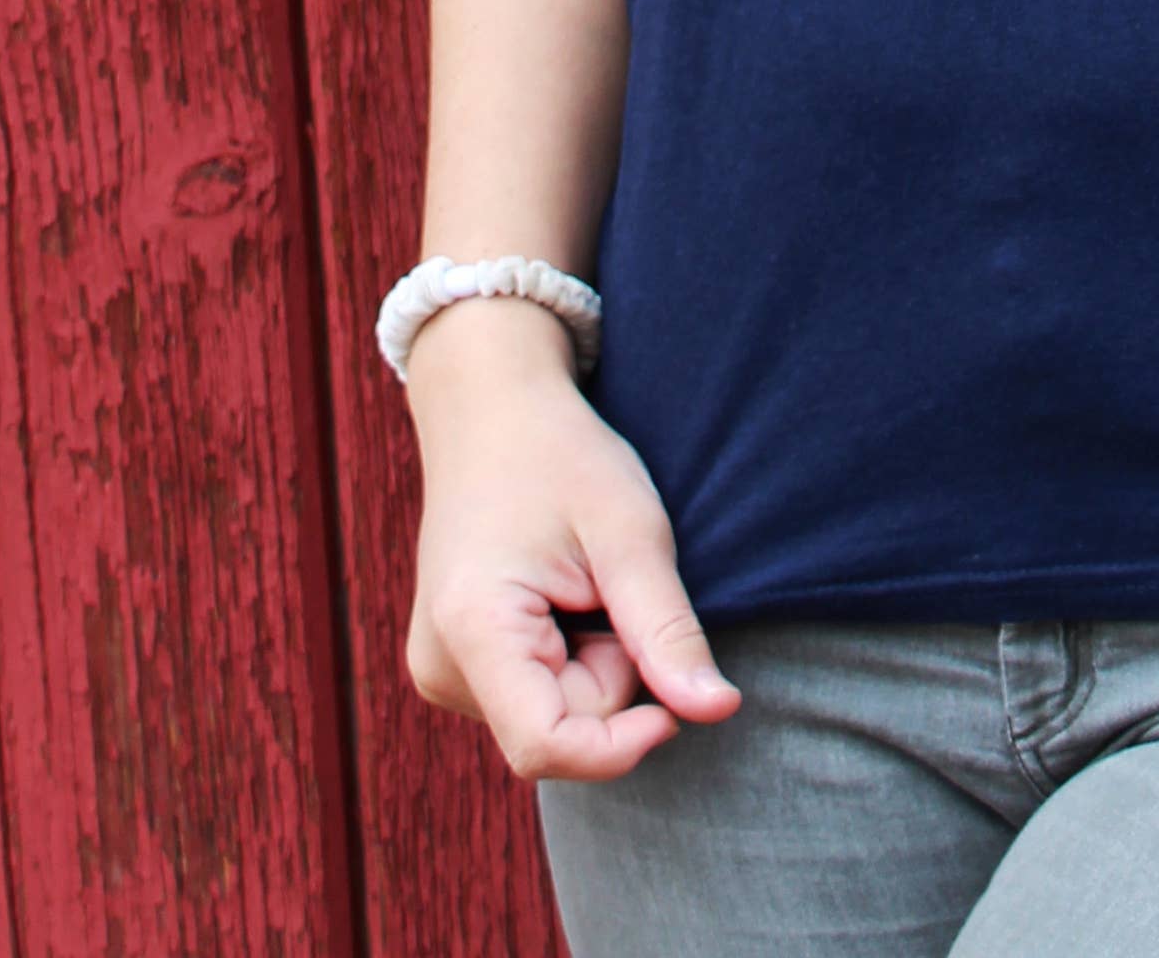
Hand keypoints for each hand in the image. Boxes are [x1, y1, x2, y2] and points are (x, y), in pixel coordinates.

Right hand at [400, 299, 738, 779]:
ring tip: (581, 582)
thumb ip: (667, 629)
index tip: (678, 694)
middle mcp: (440, 666)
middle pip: (560, 729)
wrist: (491, 409)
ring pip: (553, 717)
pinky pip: (534, 697)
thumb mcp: (630, 531)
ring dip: (593, 666)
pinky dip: (569, 658)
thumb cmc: (561, 455)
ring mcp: (440, 669)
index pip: (548, 748)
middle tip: (615, 587)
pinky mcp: (454, 665)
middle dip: (614, 676)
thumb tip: (718, 711)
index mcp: (471, 630)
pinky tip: (561, 595)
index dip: (624, 742)